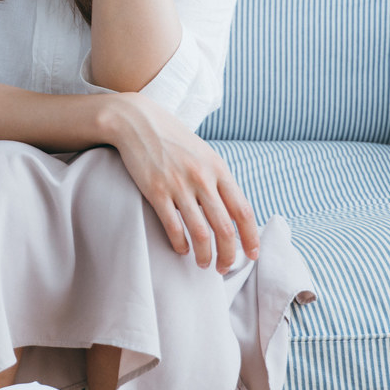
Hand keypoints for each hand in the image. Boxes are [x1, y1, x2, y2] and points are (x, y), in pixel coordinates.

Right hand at [94, 91, 259, 270]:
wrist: (137, 121)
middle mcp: (202, 178)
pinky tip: (182, 249)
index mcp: (218, 169)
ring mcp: (179, 185)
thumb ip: (218, 179)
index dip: (250, 237)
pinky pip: (173, 226)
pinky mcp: (156, 191)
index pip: (243, 211)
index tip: (251, 254)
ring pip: (201, 232)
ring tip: (203, 264)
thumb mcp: (204, 154)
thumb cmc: (173, 139)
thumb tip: (232, 209)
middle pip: (225, 228)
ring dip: (205, 255)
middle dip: (228, 254)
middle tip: (224, 268)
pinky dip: (180, 244)